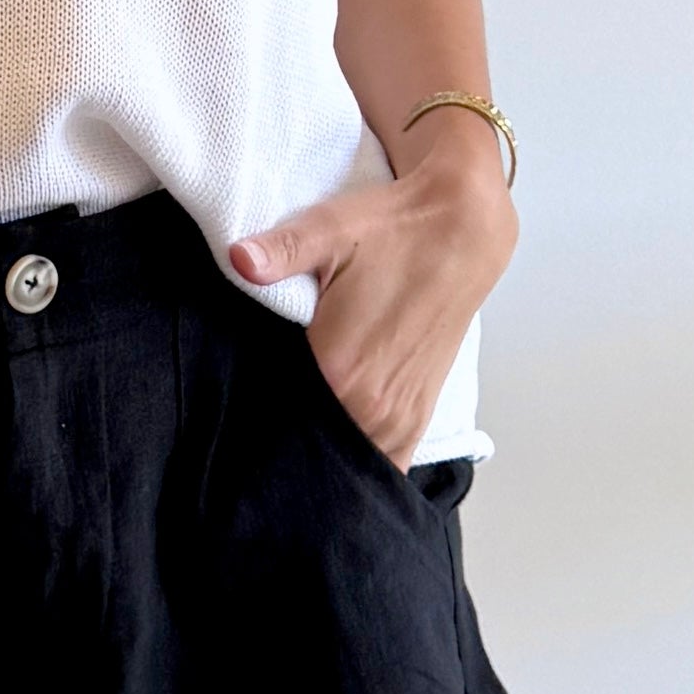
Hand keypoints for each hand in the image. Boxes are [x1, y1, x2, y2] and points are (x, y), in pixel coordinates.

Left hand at [230, 128, 517, 465]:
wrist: (461, 229)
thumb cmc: (394, 231)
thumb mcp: (330, 229)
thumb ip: (280, 251)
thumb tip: (238, 257)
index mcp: (340, 370)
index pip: (279, 426)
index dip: (249, 430)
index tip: (232, 427)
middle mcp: (372, 404)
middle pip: (312, 452)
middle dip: (283, 451)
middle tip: (252, 443)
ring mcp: (400, 415)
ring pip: (351, 464)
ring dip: (325, 458)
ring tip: (293, 448)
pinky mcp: (420, 411)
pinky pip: (388, 460)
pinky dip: (363, 462)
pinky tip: (340, 453)